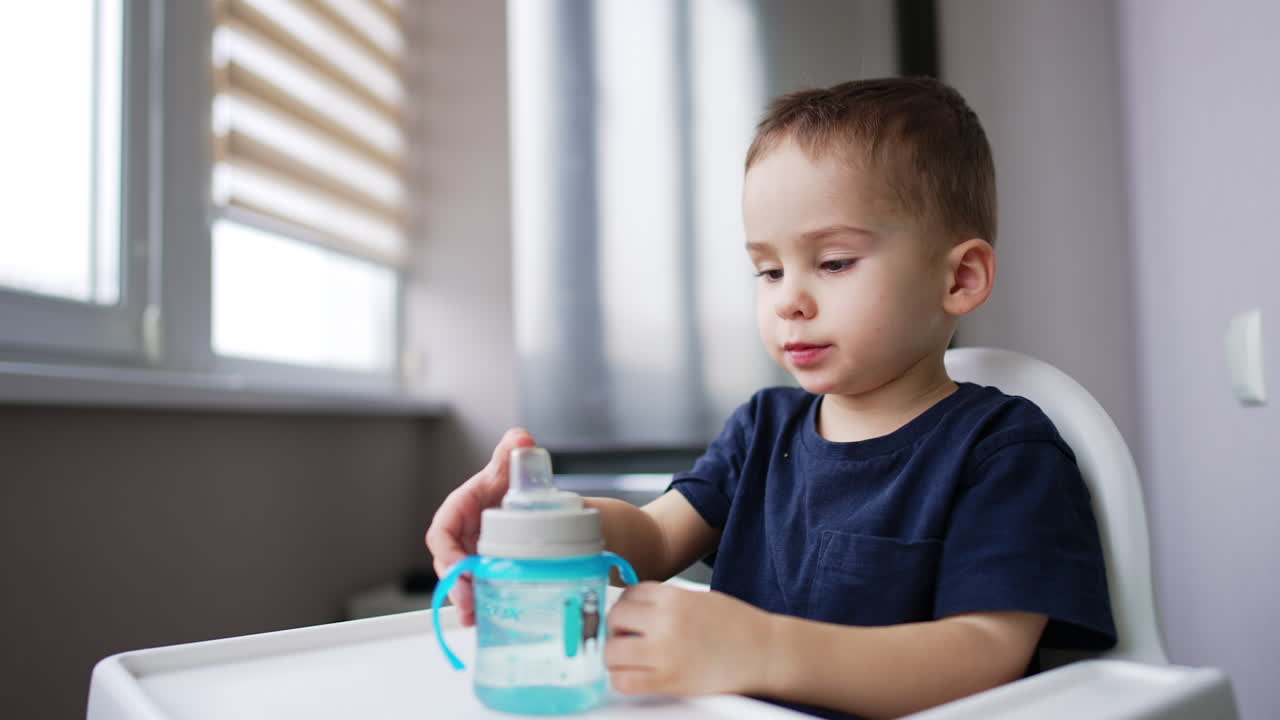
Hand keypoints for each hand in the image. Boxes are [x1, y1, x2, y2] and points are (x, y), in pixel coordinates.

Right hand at [424, 427, 535, 625]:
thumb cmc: (512, 482)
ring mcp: (471, 554)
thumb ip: (512, 451)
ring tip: (475, 618)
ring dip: (463, 601)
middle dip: (455, 585)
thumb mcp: (510, 466)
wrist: (532, 501)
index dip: (447, 551)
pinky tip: (483, 621)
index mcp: (460, 509)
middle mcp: (461, 535)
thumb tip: (521, 439)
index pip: (442, 532)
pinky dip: (477, 606)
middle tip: (470, 601)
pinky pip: (473, 589)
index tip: (460, 566)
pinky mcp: (482, 569)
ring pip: (458, 581)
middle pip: (448, 564)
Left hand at [605, 582, 775, 696]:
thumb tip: (637, 607)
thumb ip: (667, 601)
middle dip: (616, 628)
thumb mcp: (700, 598)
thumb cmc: (738, 626)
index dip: (625, 606)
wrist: (764, 652)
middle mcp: (666, 621)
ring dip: (615, 655)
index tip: (628, 616)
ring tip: (628, 657)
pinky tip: (633, 676)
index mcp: (675, 597)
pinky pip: (625, 682)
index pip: (629, 595)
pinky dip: (622, 680)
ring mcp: (666, 652)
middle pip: (615, 619)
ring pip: (612, 652)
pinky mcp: (670, 680)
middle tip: (625, 636)